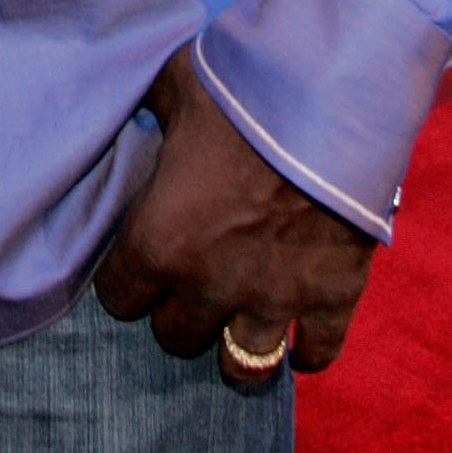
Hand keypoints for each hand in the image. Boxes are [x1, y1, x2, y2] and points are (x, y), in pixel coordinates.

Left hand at [94, 45, 376, 385]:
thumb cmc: (239, 88)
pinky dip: (310, 352)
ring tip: (235, 326)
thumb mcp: (172, 87)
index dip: (125, 280)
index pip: (118, 298)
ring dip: (234, 345)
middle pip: (175, 337)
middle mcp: (210, 284)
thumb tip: (133, 105)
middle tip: (189, 285)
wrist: (332, 97)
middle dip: (177, 313)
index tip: (139, 260)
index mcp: (160, 240)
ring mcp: (275, 298)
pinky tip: (300, 344)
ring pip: (241, 365)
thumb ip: (148, 112)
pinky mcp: (333, 297)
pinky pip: (319, 354)